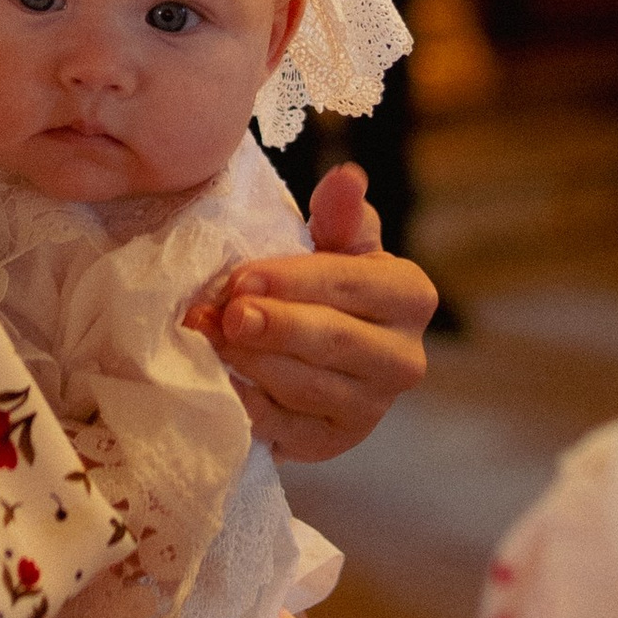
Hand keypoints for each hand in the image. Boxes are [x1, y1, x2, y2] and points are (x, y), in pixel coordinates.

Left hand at [205, 163, 434, 461]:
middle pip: (333, 341)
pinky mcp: (333, 442)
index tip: (242, 278)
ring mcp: (372, 408)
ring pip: (308, 386)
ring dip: (251, 361)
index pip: (351, 284)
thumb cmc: (325, 282)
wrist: (319, 350)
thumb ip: (339, 213)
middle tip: (224, 313)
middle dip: (273, 326)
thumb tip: (347, 176)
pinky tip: (219, 379)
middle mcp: (404, 358)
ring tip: (208, 335)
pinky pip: (287, 428)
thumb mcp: (336, 241)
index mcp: (410, 296)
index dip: (293, 281)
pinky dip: (249, 405)